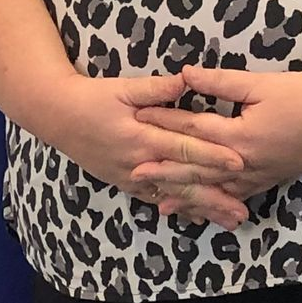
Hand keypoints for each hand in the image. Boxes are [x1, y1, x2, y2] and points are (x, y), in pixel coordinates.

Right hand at [32, 71, 249, 229]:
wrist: (58, 117)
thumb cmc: (92, 98)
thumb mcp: (121, 87)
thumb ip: (155, 88)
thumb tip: (185, 81)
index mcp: (141, 137)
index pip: (184, 148)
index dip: (212, 155)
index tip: (239, 162)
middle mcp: (139, 163)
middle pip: (184, 181)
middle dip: (216, 195)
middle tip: (243, 211)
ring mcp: (132, 178)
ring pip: (173, 197)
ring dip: (203, 209)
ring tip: (230, 221)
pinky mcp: (127, 184)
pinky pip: (157, 199)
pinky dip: (179, 209)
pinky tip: (199, 218)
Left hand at [136, 66, 301, 215]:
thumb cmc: (300, 95)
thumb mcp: (259, 84)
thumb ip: (220, 81)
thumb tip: (184, 73)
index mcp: (240, 136)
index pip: (193, 131)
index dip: (164, 123)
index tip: (138, 118)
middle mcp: (245, 163)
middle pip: (198, 169)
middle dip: (165, 171)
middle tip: (135, 173)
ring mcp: (257, 177)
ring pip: (214, 190)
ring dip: (186, 196)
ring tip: (159, 203)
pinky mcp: (266, 181)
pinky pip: (234, 197)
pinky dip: (214, 204)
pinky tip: (200, 210)